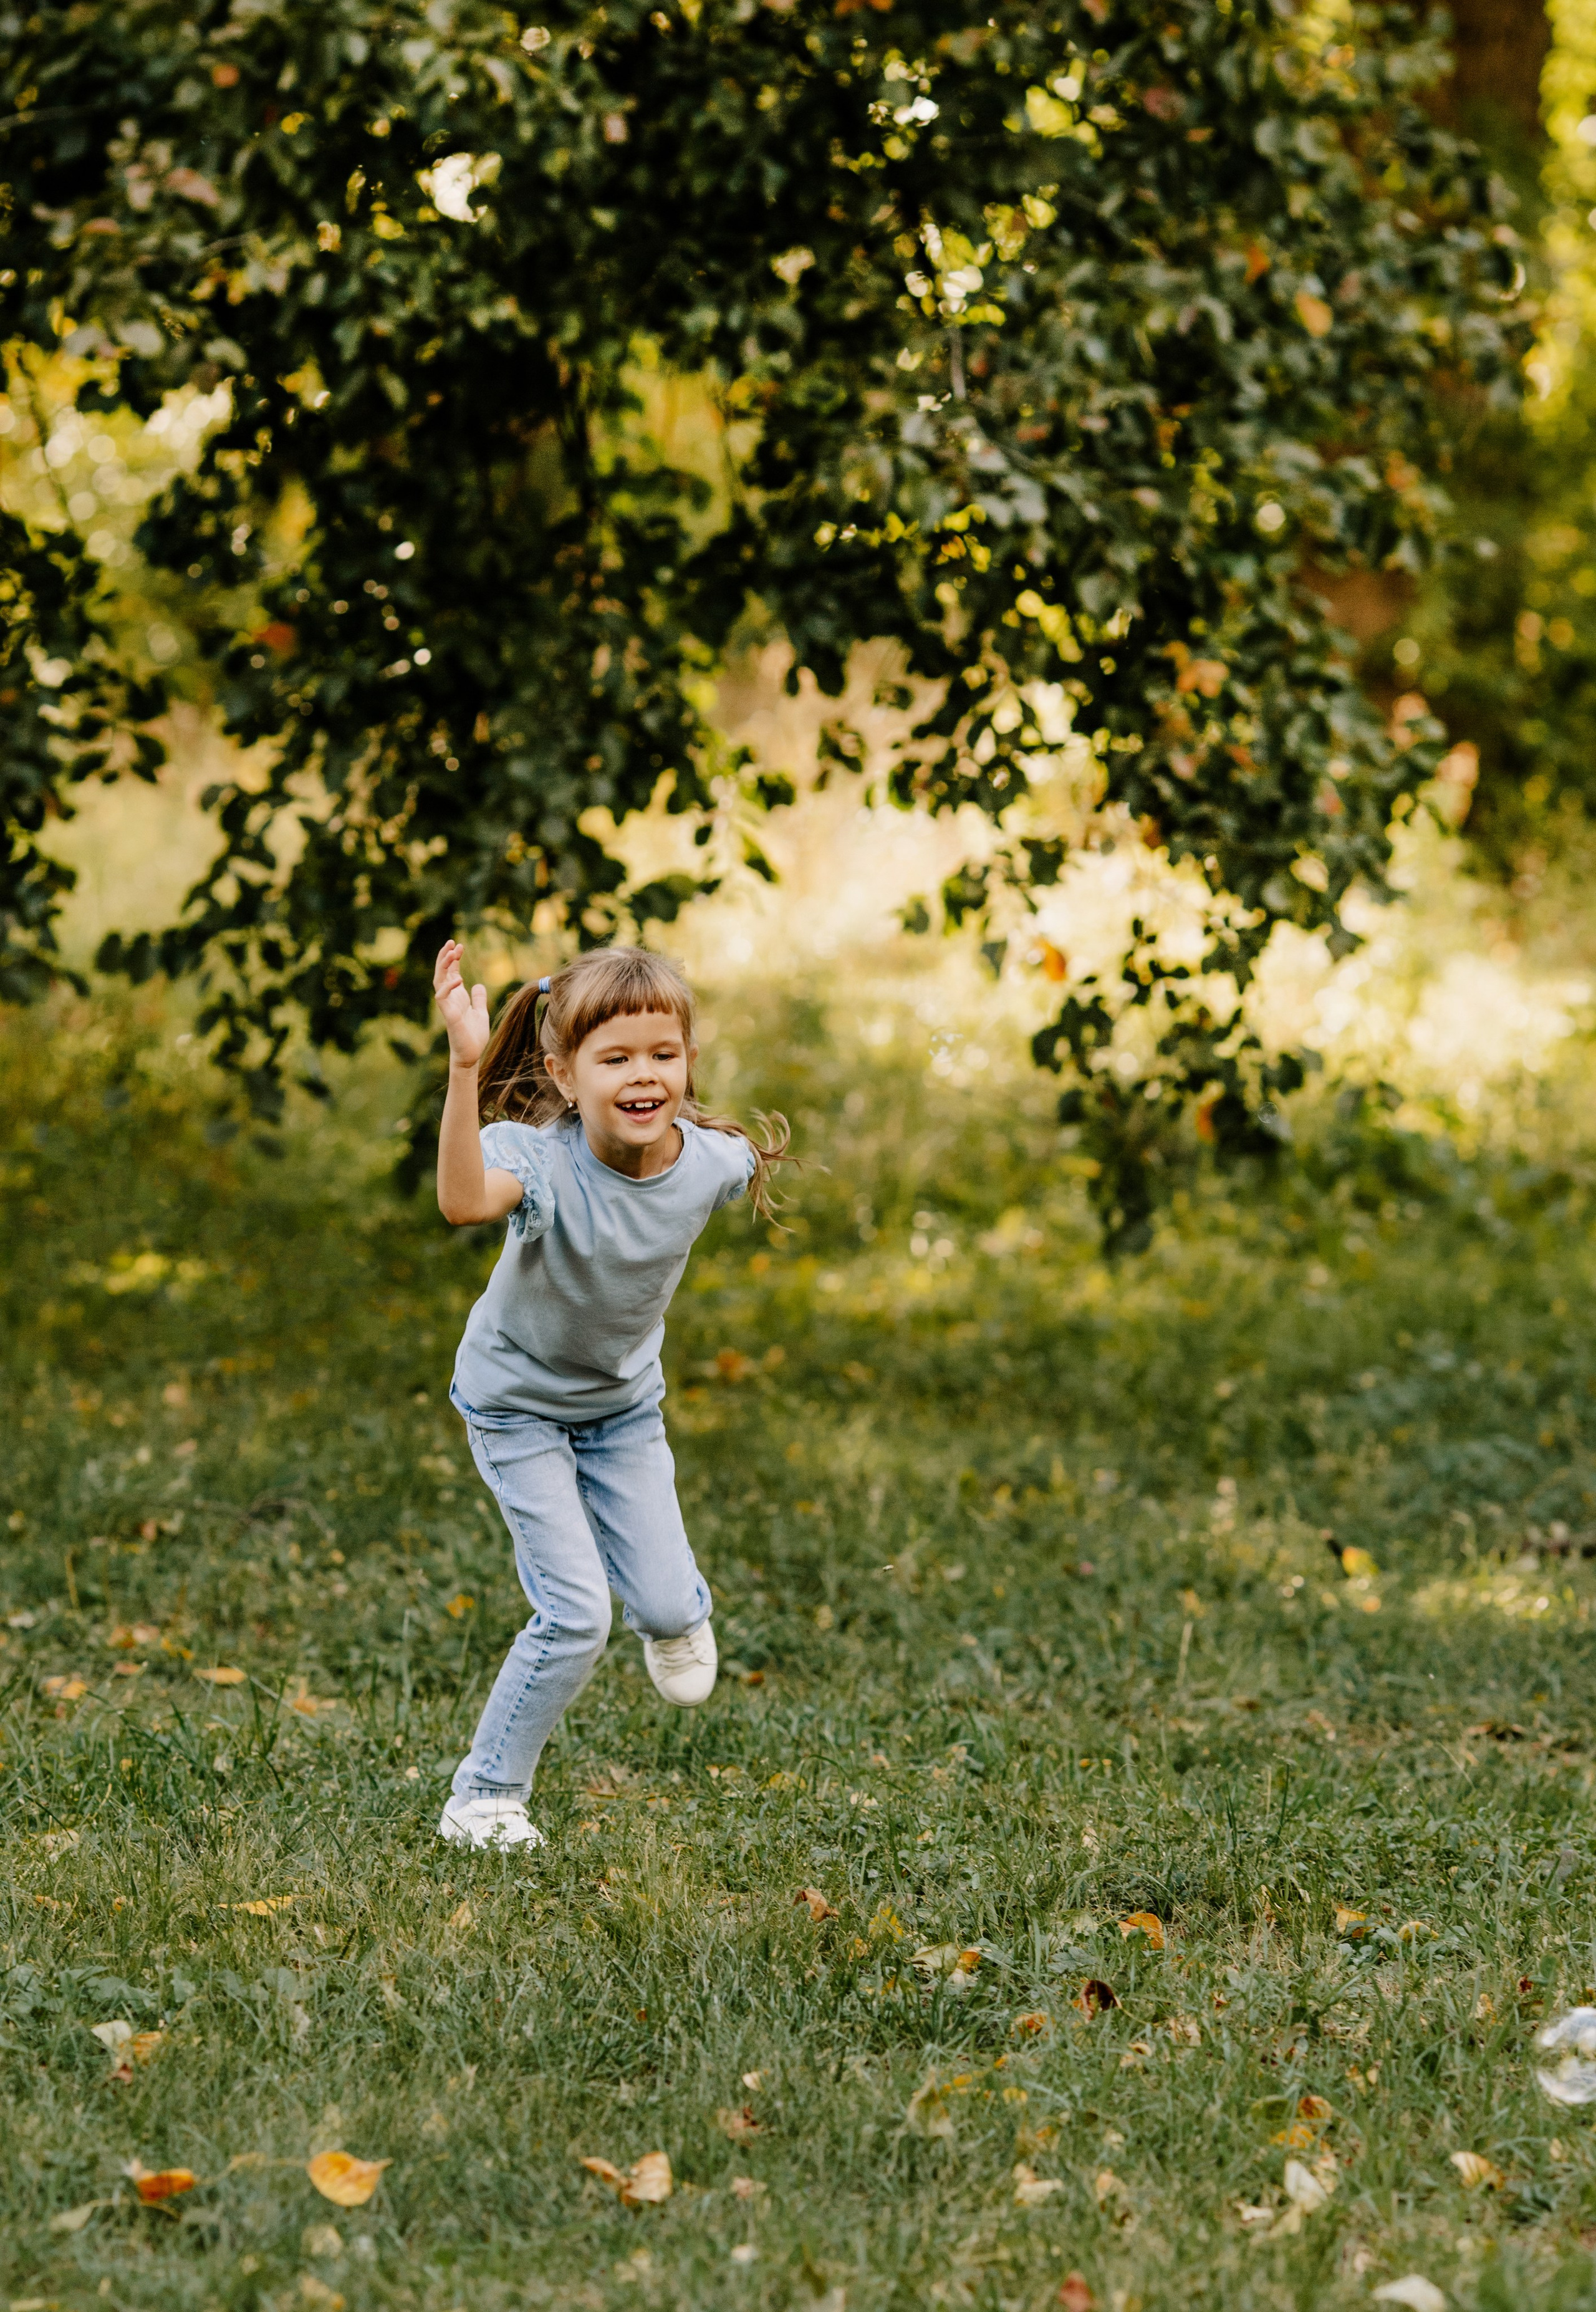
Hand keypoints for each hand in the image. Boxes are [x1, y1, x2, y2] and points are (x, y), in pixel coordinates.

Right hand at [433, 939, 491, 1069]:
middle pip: (442, 973)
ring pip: (439, 981)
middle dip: (446, 957)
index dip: (453, 959)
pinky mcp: (449, 1016)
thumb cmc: (473, 1036)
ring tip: (452, 952)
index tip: (459, 946)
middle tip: (453, 942)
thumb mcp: (480, 1012)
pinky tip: (459, 978)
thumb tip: (478, 985)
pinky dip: (448, 987)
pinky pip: (442, 998)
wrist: (471, 1055)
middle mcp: (450, 999)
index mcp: (457, 997)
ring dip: (444, 966)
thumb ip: (478, 999)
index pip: (451, 972)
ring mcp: (448, 1006)